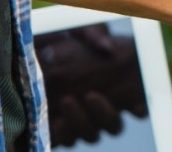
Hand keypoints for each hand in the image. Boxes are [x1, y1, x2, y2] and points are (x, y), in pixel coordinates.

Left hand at [34, 24, 147, 146]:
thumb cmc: (60, 41)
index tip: (134, 103)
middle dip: (104, 114)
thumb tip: (107, 47)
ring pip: (91, 135)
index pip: (137, 108)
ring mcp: (79, 123)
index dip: (139, 109)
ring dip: (81, 122)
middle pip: (113, 126)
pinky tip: (55, 121)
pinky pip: (63, 141)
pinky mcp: (56, 130)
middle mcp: (99, 111)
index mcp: (114, 90)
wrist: (32, 53)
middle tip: (90, 95)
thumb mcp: (77, 31)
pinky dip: (62, 135)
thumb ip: (93, 33)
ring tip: (67, 101)